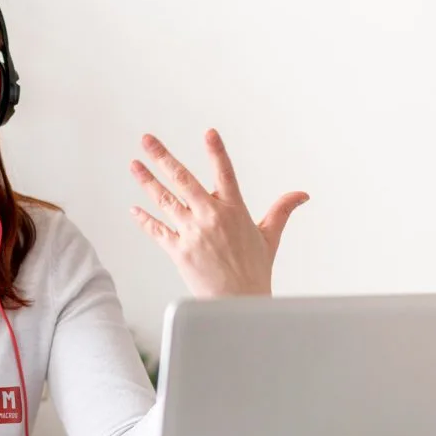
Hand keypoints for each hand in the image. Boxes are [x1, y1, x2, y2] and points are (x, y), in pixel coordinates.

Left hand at [129, 129, 307, 297]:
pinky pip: (157, 230)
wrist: (238, 303)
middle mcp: (211, 217)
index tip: (209, 133)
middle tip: (147, 140)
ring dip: (147, 181)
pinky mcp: (178, 250)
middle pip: (182, 180)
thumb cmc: (254, 271)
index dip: (217, 152)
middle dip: (162, 157)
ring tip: (135, 165)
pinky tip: (133, 208)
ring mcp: (192, 233)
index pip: (225, 173)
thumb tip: (301, 195)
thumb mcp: (270, 236)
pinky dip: (144, 219)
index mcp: (234, 210)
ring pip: (165, 200)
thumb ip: (282, 210)